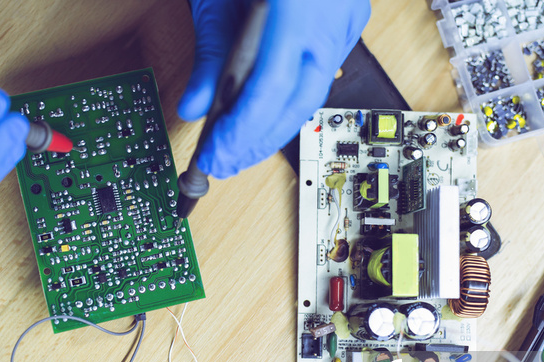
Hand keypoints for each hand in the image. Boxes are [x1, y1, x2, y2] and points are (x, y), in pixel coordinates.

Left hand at [178, 0, 369, 177]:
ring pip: (314, 94)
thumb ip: (211, 52)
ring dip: (273, 128)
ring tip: (237, 150)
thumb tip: (195, 107)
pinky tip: (264, 117)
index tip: (215, 155)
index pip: (271, 87)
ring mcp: (346, 18)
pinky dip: (288, 101)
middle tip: (223, 164)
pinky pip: (319, 75)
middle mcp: (331, 15)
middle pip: (300, 102)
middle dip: (258, 142)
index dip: (241, 130)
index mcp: (297, 4)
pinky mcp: (347, 21)